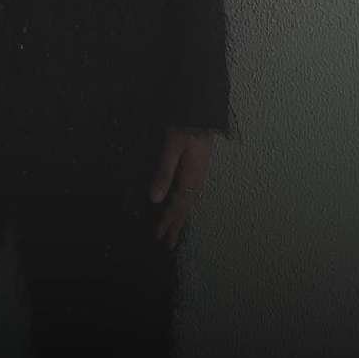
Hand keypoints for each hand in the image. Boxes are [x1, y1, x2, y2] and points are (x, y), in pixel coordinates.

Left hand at [148, 127, 213, 249]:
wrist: (204, 113)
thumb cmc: (187, 127)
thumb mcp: (172, 147)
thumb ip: (164, 172)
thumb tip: (154, 199)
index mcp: (191, 178)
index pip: (176, 207)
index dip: (166, 222)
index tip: (157, 236)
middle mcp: (197, 180)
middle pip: (185, 209)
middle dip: (175, 226)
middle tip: (168, 244)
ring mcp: (199, 175)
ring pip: (189, 203)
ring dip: (181, 218)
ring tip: (175, 231)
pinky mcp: (198, 169)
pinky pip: (191, 194)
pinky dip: (185, 205)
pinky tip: (182, 206)